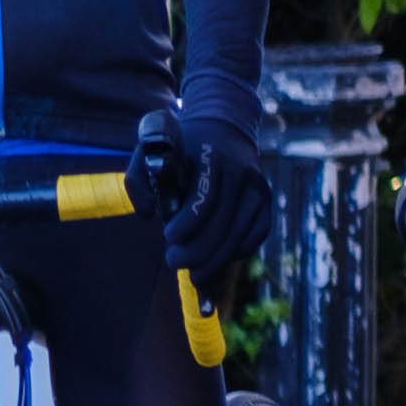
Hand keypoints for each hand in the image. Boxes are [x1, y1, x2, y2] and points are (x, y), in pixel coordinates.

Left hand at [160, 110, 271, 290]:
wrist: (225, 127)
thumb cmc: (181, 145)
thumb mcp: (151, 150)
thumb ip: (139, 179)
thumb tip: (150, 215)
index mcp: (212, 157)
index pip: (205, 197)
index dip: (188, 223)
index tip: (168, 238)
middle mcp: (242, 174)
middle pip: (223, 225)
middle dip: (198, 251)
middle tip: (173, 262)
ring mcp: (258, 189)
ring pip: (240, 236)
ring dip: (216, 262)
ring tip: (195, 278)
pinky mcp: (267, 202)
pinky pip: (256, 236)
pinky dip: (237, 253)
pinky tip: (217, 261)